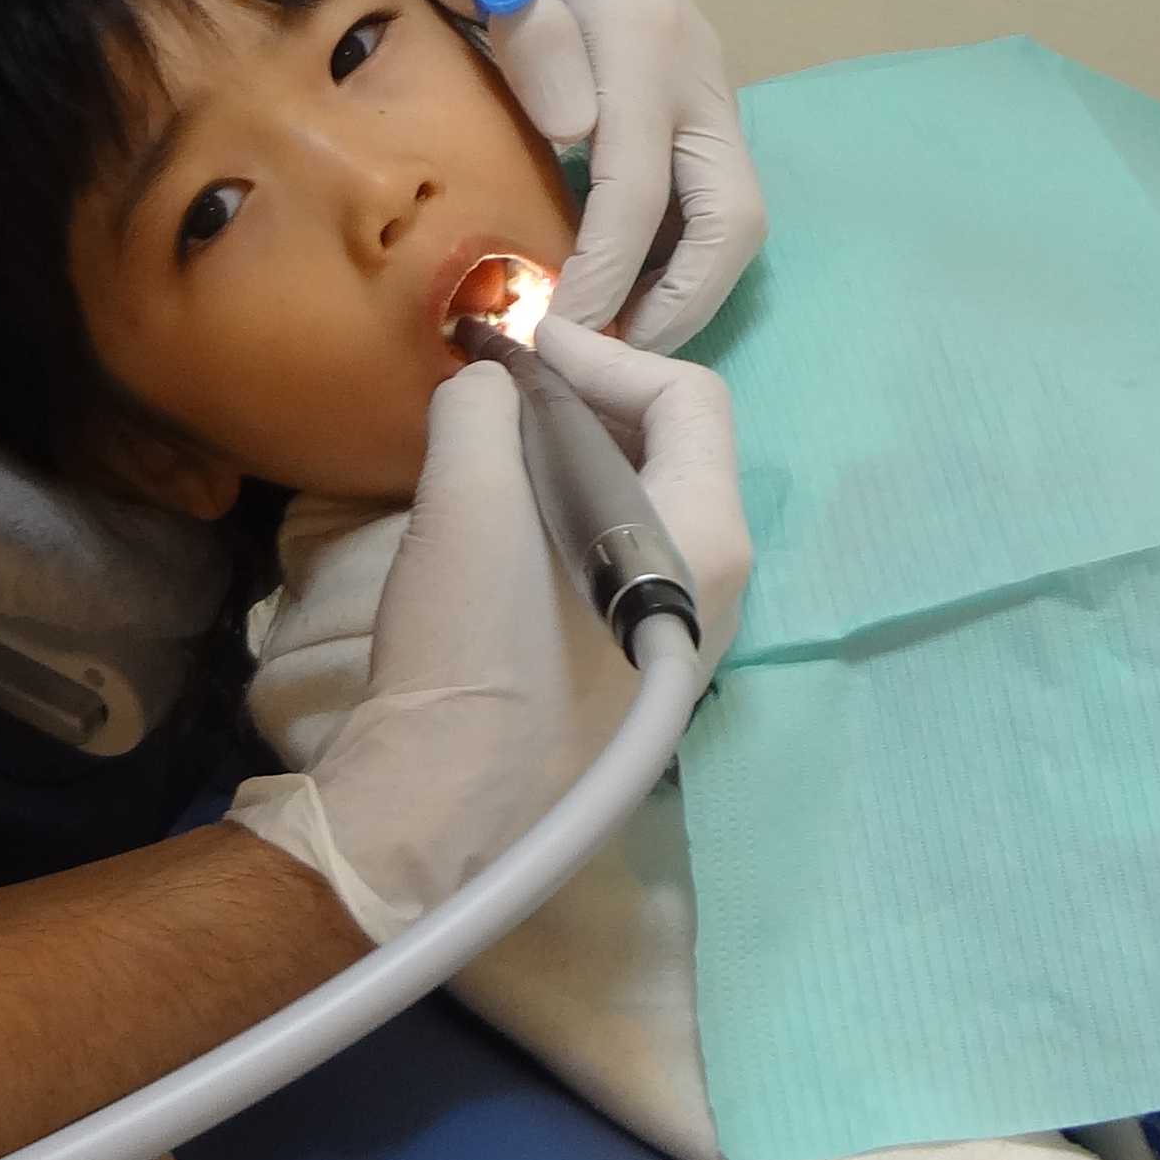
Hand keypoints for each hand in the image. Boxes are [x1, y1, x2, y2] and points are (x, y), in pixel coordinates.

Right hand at [227, 325, 746, 938]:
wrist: (438, 812)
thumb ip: (489, 408)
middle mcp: (721, 585)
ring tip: (495, 448)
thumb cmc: (473, 653)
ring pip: (645, 505)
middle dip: (590, 402)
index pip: (689, 396)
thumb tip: (492, 388)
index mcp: (709, 537)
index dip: (603, 354)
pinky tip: (503, 523)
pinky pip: (620, 558)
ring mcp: (678, 634)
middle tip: (505, 388)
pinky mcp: (631, 671)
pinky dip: (569, 516)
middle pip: (675, 448)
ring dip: (575, 458)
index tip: (522, 347)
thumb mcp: (469, 499)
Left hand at [385, 0, 763, 350]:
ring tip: (611, 344)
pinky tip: (617, 287)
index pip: (640, 188)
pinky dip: (677, 252)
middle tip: (606, 367)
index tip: (556, 337)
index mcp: (644, 37)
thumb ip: (527, 35)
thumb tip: (579, 133)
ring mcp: (701, 81)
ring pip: (732, 210)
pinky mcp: (688, 94)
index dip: (603, 275)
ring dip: (686, 286)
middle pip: (732, 215)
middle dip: (681, 303)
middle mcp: (694, 67)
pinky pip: (707, 191)